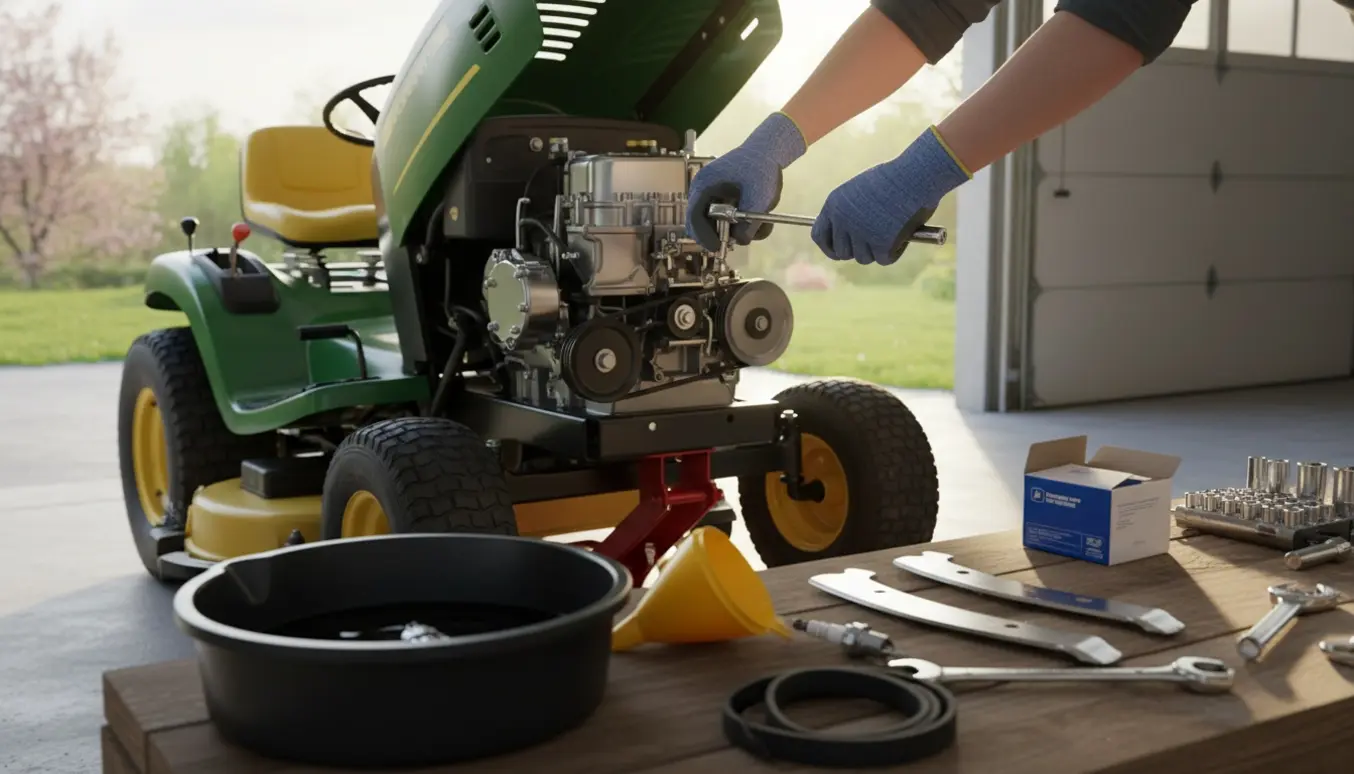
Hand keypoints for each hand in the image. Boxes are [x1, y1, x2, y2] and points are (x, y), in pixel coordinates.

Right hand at [685, 112, 805, 251]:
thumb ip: (749, 223)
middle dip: (721, 235)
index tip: (717, 247)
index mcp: (704, 185)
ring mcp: (713, 197)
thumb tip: (740, 241)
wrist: (769, 151)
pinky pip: (727, 220)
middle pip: (703, 223)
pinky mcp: (723, 201)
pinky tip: (760, 220)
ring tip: (760, 225)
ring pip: (717, 225)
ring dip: (738, 231)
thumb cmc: (761, 169)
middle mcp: (704, 192)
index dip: (703, 235)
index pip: (694, 216)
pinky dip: (743, 225)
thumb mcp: (759, 198)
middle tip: (739, 240)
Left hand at [812, 126, 970, 265]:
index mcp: (833, 205)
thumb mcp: (860, 192)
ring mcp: (860, 234)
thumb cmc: (894, 179)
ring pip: (864, 258)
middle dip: (857, 250)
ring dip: (877, 250)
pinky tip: (904, 233)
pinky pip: (884, 259)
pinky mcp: (881, 245)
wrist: (916, 175)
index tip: (839, 252)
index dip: (829, 247)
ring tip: (893, 231)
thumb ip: (849, 213)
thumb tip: (849, 239)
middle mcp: (842, 221)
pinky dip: (895, 251)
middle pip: (842, 252)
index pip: (819, 236)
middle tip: (874, 243)